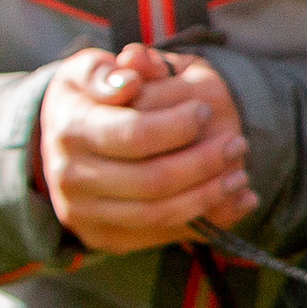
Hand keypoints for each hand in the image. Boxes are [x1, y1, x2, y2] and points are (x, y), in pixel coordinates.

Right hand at [36, 43, 257, 255]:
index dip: (179, 125)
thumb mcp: (91, 71)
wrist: (64, 146)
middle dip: (205, 163)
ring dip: (212, 196)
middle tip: (240, 144)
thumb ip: (113, 69)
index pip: (135, 135)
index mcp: (71, 129)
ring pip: (161, 214)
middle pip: (153, 180)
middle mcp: (72, 176)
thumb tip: (133, 70)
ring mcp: (86, 212)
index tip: (207, 110)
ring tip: (242, 175)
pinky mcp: (107, 238)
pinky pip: (164, 236)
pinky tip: (239, 201)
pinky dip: (209, 221)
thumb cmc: (90, 99)